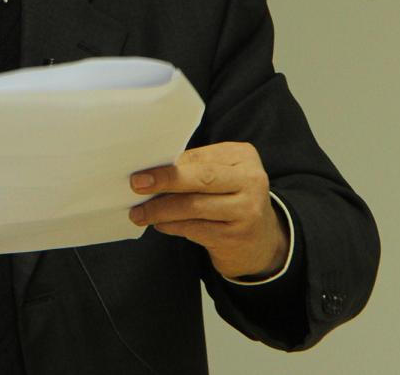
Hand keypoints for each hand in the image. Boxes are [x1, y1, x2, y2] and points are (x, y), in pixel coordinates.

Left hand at [128, 141, 287, 279]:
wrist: (263, 242)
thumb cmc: (232, 200)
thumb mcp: (222, 177)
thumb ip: (195, 169)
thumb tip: (151, 171)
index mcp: (243, 156)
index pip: (200, 156)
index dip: (168, 164)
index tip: (140, 169)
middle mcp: (251, 180)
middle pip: (201, 177)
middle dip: (164, 181)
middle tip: (136, 185)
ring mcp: (247, 210)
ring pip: (194, 206)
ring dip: (161, 209)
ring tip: (140, 212)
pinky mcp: (237, 236)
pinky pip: (196, 228)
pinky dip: (172, 226)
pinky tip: (160, 224)